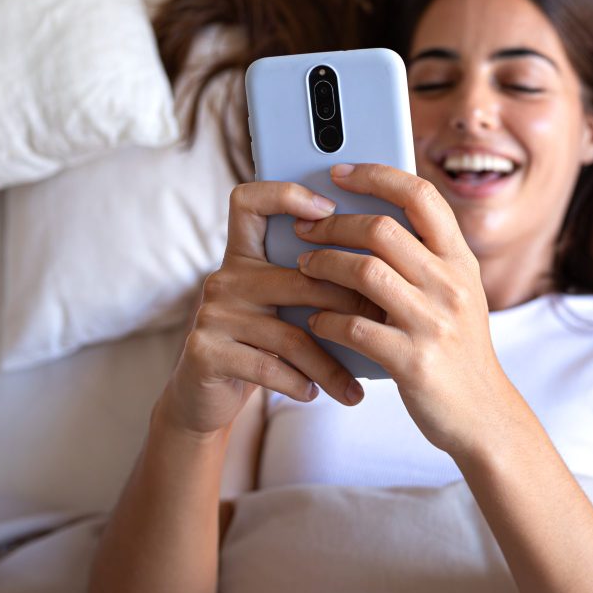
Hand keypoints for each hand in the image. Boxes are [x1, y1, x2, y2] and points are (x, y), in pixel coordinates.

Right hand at [158, 181, 384, 438]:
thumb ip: (313, 283)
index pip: (250, 202)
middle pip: (299, 277)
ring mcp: (212, 314)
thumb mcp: (283, 309)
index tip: (330, 207)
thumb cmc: (261, 347)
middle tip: (385, 324)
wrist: (205, 398)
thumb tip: (388, 272)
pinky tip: (315, 393)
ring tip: (354, 388)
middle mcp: (225, 277)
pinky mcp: (205, 351)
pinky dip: (299, 382)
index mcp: (245, 255)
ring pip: (290, 333)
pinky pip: (267, 366)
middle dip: (349, 303)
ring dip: (329, 365)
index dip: (286, 194)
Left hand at [292, 163, 528, 461]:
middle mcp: (451, 286)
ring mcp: (434, 324)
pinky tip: (315, 321)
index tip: (340, 172)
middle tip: (306, 229)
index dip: (377, 176)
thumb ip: (427, 259)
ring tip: (303, 268)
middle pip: (382, 230)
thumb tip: (372, 217)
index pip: (421, 196)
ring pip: (364, 273)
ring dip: (323, 266)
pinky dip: (326, 321)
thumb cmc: (459, 351)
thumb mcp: (458, 295)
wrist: (484, 416)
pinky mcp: (413, 362)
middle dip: (334, 224)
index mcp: (462, 262)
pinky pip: (354, 328)